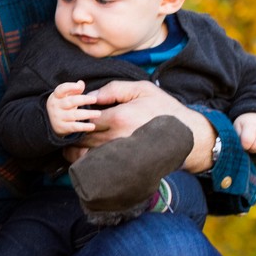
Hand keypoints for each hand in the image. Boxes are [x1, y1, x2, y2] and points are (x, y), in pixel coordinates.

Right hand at [46, 80, 100, 135]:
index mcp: (56, 96)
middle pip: (70, 102)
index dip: (69, 87)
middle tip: (95, 99)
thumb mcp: (67, 96)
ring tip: (98, 113)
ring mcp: (57, 117)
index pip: (61, 89)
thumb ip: (75, 89)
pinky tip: (92, 126)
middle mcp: (55, 106)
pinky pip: (73, 127)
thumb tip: (81, 83)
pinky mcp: (61, 127)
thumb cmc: (63, 105)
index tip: (79, 87)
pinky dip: (83, 127)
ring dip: (87, 114)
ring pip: (73, 115)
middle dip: (83, 100)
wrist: (51, 122)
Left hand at [72, 80, 216, 171]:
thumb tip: (90, 96)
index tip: (77, 112)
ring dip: (75, 147)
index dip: (78, 114)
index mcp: (120, 117)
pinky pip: (95, 167)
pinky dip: (84, 162)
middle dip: (74, 131)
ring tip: (73, 140)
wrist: (185, 135)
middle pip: (82, 137)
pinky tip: (83, 154)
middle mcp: (116, 138)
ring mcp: (119, 154)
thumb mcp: (142, 90)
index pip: (85, 117)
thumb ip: (114, 89)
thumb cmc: (164, 109)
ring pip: (85, 153)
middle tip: (71, 126)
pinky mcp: (122, 166)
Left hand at [234, 112, 255, 154]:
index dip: (244, 146)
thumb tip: (240, 147)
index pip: (247, 142)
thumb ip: (237, 137)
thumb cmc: (246, 123)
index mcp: (251, 126)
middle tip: (248, 143)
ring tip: (255, 142)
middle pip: (255, 148)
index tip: (243, 142)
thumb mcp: (237, 126)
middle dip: (250, 148)